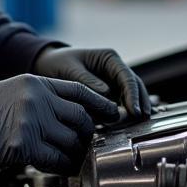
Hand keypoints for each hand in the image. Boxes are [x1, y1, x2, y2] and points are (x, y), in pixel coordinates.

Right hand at [0, 75, 119, 173]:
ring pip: (72, 142)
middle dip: (87, 134)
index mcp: (38, 83)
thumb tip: (71, 114)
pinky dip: (64, 166)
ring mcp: (32, 123)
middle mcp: (38, 100)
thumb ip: (43, 98)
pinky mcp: (24, 146)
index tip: (112, 113)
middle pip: (81, 118)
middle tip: (86, 143)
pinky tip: (63, 168)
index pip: (80, 91)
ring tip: (73, 158)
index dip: (100, 104)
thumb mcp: (16, 89)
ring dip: (76, 153)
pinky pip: (56, 160)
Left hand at [32, 46, 150, 118]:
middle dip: (139, 104)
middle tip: (140, 121)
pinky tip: (126, 127)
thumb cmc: (58, 63)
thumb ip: (88, 82)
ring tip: (136, 126)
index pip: (127, 77)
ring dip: (133, 112)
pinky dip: (123, 116)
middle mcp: (115, 71)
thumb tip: (107, 96)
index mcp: (109, 59)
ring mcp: (113, 84)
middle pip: (134, 88)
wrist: (47, 66)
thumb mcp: (70, 69)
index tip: (135, 112)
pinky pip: (119, 107)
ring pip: (130, 99)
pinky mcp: (108, 97)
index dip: (133, 95)